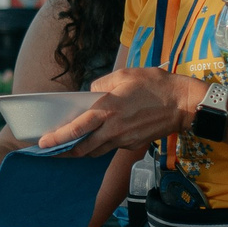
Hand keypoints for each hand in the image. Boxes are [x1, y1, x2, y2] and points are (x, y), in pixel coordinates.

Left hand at [37, 66, 201, 156]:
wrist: (184, 104)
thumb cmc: (156, 85)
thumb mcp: (125, 74)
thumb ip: (103, 84)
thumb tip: (91, 93)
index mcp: (108, 109)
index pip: (77, 128)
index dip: (58, 138)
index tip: (43, 144)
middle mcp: (114, 129)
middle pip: (82, 148)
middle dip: (64, 152)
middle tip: (51, 151)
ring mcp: (124, 140)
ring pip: (96, 151)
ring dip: (82, 150)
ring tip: (70, 146)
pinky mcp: (134, 145)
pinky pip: (112, 147)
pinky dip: (103, 144)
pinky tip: (101, 136)